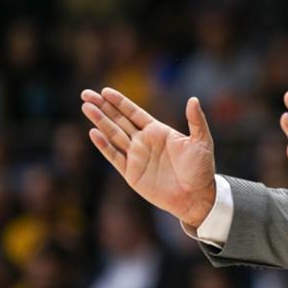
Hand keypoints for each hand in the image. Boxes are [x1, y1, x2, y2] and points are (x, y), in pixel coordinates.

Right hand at [80, 88, 216, 227]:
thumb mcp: (202, 141)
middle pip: (119, 120)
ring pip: (113, 135)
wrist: (196, 196)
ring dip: (100, 121)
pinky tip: (93, 133)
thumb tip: (194, 99)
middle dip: (103, 107)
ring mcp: (136, 157)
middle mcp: (144, 141)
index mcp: (158, 131)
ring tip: (86, 107)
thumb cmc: (202, 168)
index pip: (134, 113)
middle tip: (86, 94)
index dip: (119, 102)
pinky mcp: (131, 173)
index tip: (105, 91)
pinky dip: (103, 145)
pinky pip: (114, 156)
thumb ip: (196, 120)